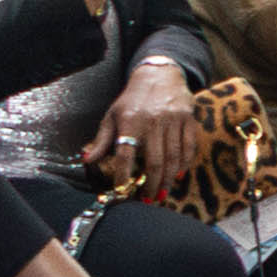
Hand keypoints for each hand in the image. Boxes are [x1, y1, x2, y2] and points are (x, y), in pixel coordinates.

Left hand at [103, 59, 207, 204]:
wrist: (159, 75)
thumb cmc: (132, 99)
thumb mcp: (112, 116)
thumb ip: (101, 140)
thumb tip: (87, 160)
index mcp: (130, 121)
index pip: (125, 154)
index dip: (123, 175)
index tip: (121, 191)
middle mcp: (153, 121)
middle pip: (154, 161)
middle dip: (151, 185)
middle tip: (148, 200)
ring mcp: (173, 120)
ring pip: (173, 157)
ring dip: (168, 179)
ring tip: (162, 194)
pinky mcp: (188, 119)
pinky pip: (189, 146)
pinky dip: (185, 163)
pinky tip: (178, 175)